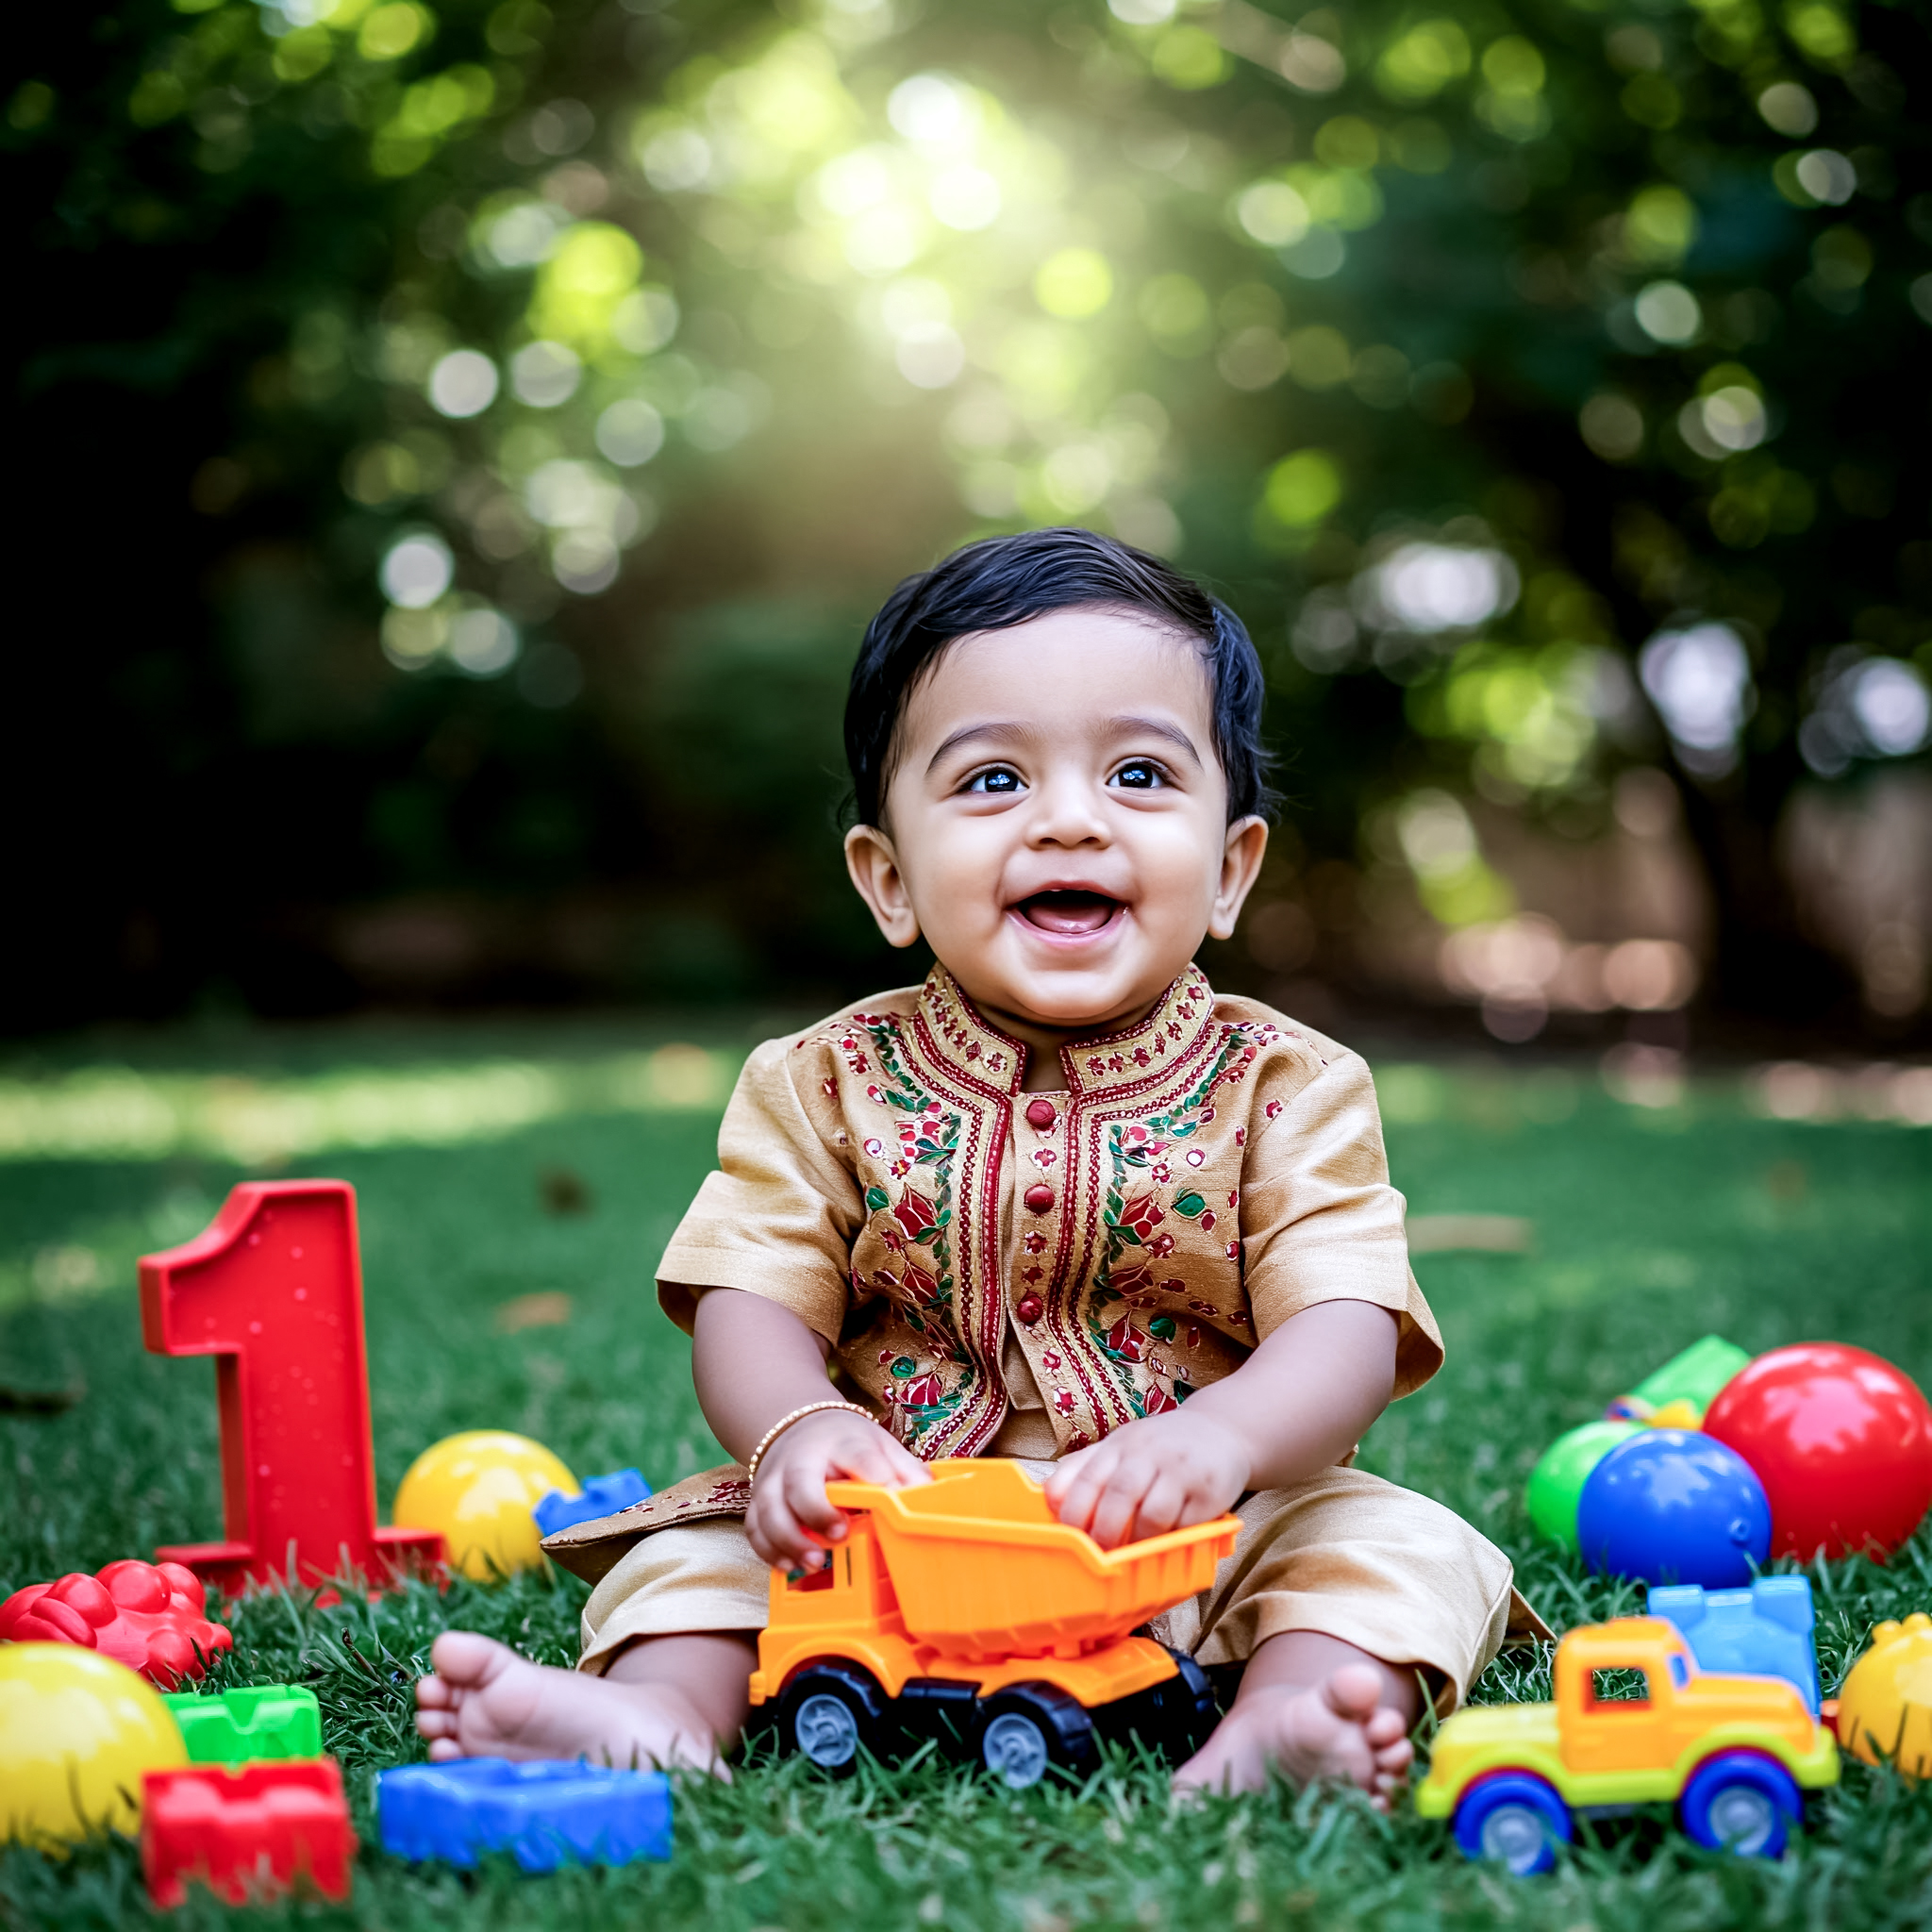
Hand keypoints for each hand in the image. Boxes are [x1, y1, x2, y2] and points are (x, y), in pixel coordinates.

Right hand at [744, 1408, 929, 1570]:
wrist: (797, 1427)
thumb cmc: (846, 1444)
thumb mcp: (879, 1445)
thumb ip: (904, 1469)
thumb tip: (929, 1497)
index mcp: (840, 1442)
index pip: (855, 1453)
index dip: (870, 1473)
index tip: (884, 1493)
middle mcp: (800, 1458)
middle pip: (799, 1482)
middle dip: (816, 1512)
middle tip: (839, 1535)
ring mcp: (774, 1480)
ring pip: (770, 1510)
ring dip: (790, 1540)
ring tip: (815, 1562)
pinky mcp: (758, 1501)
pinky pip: (755, 1529)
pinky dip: (769, 1551)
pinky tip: (790, 1566)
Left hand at [1044, 1409, 1250, 1549]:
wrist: (1221, 1430)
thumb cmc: (1159, 1448)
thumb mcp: (1120, 1447)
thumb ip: (1085, 1468)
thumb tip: (1049, 1499)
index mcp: (1118, 1444)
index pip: (1086, 1476)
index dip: (1073, 1511)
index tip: (1069, 1537)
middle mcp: (1148, 1452)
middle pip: (1118, 1495)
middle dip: (1104, 1531)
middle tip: (1100, 1554)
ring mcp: (1181, 1470)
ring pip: (1153, 1513)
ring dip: (1138, 1541)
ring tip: (1133, 1553)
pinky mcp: (1210, 1490)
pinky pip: (1186, 1524)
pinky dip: (1171, 1539)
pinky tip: (1166, 1542)